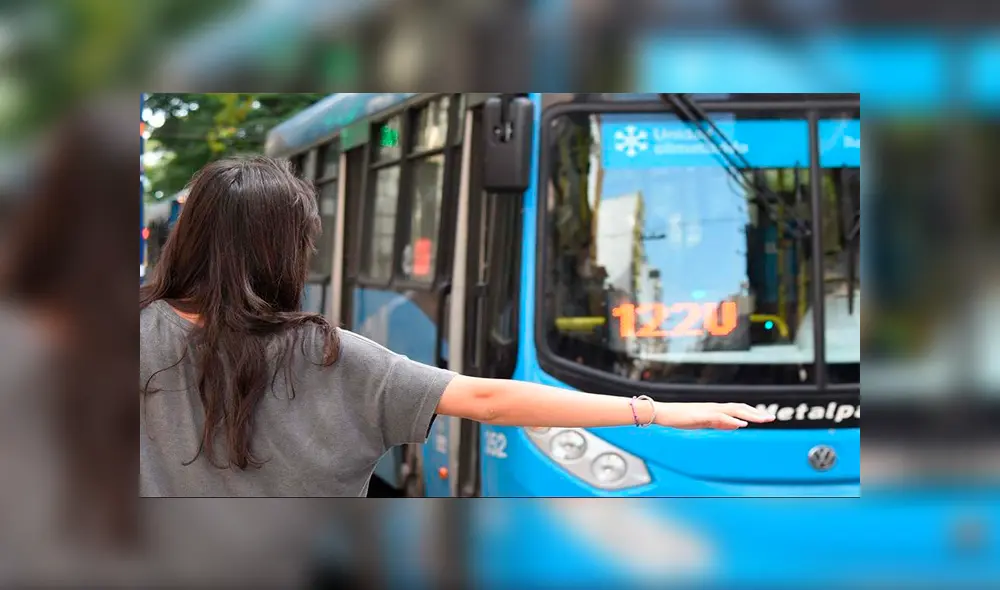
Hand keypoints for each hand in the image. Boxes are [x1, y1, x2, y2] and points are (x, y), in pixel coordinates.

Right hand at [655, 402, 774, 429]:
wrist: (663, 412)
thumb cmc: (680, 418)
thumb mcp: (703, 422)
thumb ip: (719, 423)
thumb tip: (735, 425)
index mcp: (715, 409)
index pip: (739, 408)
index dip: (753, 412)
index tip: (765, 417)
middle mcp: (715, 407)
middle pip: (740, 408)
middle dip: (756, 413)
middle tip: (771, 418)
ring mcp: (709, 410)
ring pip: (734, 410)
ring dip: (750, 414)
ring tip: (763, 419)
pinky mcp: (702, 415)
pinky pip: (720, 417)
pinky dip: (732, 420)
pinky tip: (742, 424)